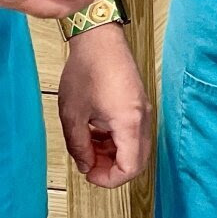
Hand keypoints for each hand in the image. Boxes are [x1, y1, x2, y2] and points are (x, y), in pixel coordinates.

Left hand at [57, 23, 151, 186]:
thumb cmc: (86, 70)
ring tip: (88, 145)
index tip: (89, 175)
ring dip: (113, 154)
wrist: (99, 38)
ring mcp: (143, 109)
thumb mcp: (73, 114)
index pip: (130, 168)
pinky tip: (96, 131)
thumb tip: (85, 165)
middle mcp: (143, 118)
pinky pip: (133, 132)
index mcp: (129, 122)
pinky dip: (117, 140)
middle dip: (111, 168)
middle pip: (137, 160)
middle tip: (88, 163)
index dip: (109, 179)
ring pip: (135, 147)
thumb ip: (78, 146)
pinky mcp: (139, 102)